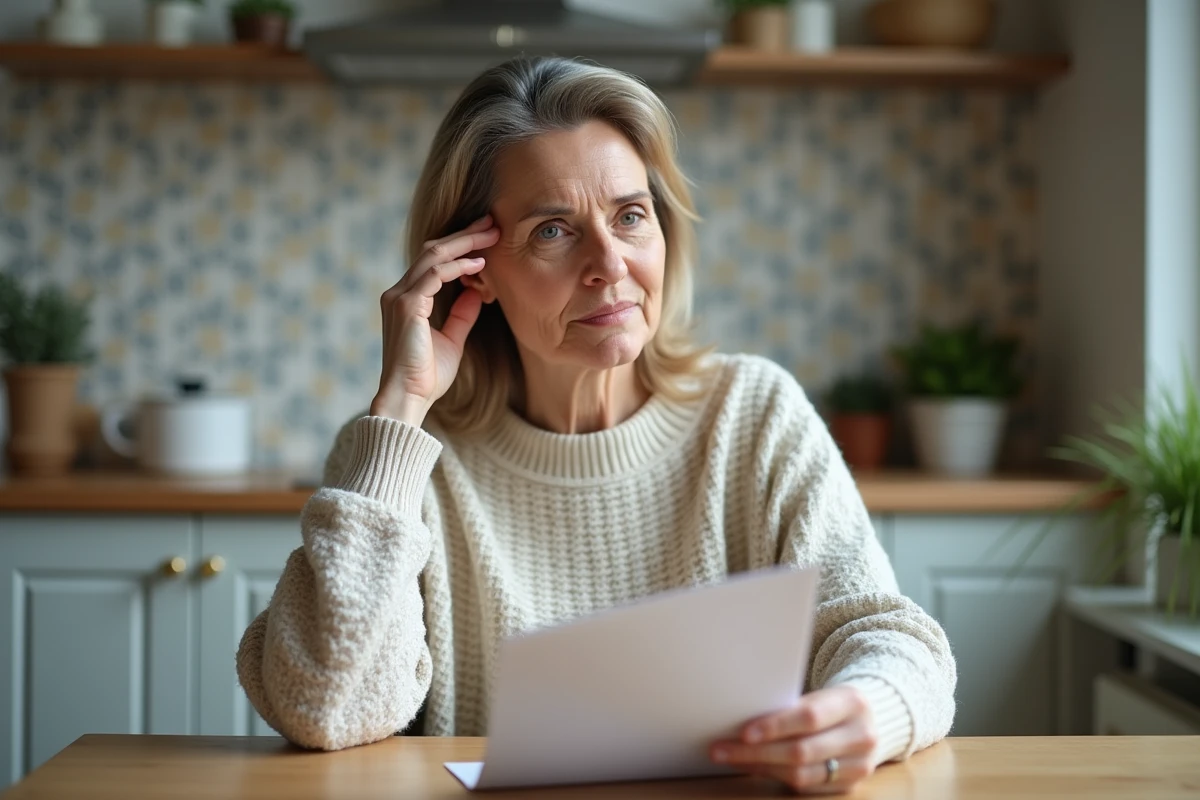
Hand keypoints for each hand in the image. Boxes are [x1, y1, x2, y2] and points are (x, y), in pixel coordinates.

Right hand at [371, 215, 499, 425]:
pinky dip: (459, 266)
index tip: (486, 238)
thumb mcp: (452, 339)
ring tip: (491, 235)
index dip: (459, 246)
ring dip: (465, 243)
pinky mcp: (407, 306)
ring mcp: (400, 297)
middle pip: (432, 250)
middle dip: (464, 235)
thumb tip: (476, 291)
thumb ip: (461, 314)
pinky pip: (435, 274)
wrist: (408, 398)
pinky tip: (479, 264)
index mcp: (406, 300)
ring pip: (434, 255)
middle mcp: (399, 293)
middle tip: (492, 223)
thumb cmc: (427, 376)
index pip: (432, 262)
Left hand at [709, 686, 877, 794]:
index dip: (774, 726)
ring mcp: (860, 765)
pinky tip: (755, 767)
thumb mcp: (820, 694)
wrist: (870, 719)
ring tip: (731, 758)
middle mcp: (862, 735)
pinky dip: (776, 777)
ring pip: (801, 774)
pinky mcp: (851, 785)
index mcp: (852, 702)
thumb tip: (739, 720)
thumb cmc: (831, 703)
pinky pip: (806, 787)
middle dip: (756, 752)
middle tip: (721, 749)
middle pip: (802, 750)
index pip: (809, 717)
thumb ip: (790, 706)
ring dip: (760, 767)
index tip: (743, 732)